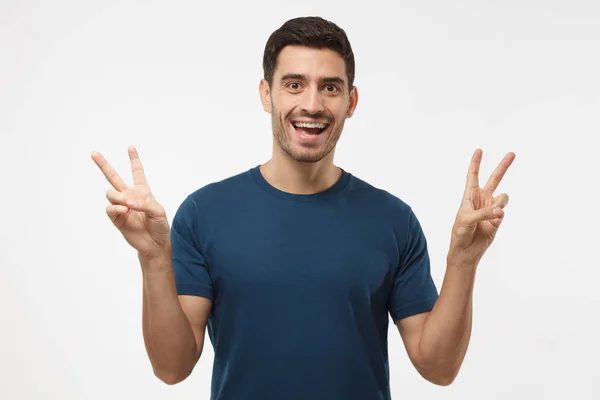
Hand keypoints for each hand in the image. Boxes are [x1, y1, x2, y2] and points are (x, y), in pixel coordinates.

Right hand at [91, 146, 170, 259]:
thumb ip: (145, 203)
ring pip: (110, 193)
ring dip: (118, 196)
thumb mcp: (158, 211)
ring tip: (127, 205)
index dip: (134, 160)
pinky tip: (125, 210)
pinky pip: (110, 208)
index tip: (130, 147)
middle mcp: (129, 196)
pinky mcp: (116, 218)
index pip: (137, 172)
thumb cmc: (159, 226)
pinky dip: (117, 207)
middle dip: (104, 165)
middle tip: (94, 153)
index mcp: (142, 191)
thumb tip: (128, 202)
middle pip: (113, 177)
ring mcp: (121, 206)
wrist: (155, 244)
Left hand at [448, 149, 514, 265]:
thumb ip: (483, 212)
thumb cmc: (460, 233)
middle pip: (494, 179)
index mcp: (470, 195)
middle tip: (512, 153)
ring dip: (500, 202)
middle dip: (503, 166)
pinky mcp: (498, 219)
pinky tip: (494, 219)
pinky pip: (503, 211)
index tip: (479, 150)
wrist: (466, 251)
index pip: (473, 175)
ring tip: (494, 211)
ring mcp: (491, 208)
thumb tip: (500, 210)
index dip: (476, 163)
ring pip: (503, 197)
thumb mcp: (466, 220)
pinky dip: (500, 214)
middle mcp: (482, 199)